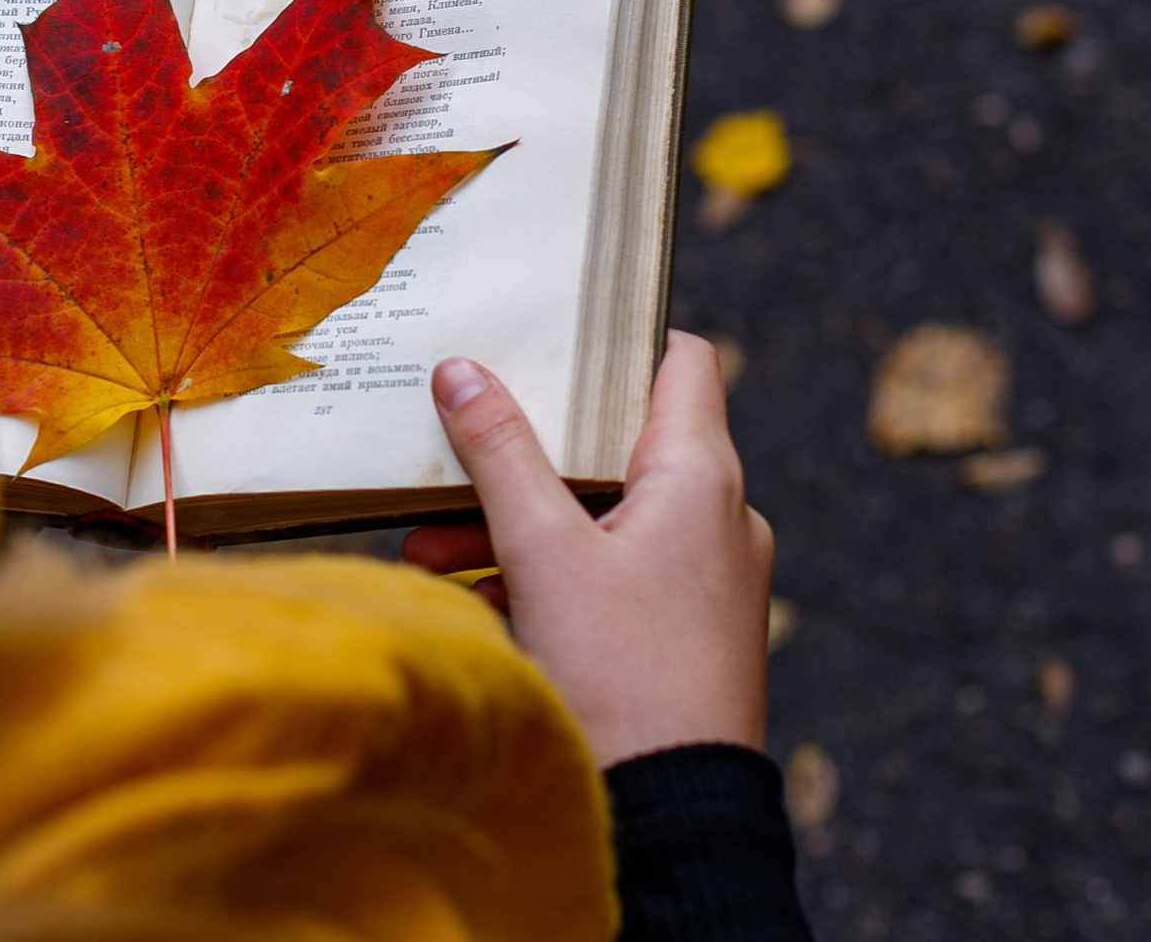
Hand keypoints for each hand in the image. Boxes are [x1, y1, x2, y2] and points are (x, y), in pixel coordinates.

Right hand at [400, 332, 772, 767]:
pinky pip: (612, 575)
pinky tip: (479, 602)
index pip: (678, 360)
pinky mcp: (685, 633)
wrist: (673, 817)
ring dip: (519, 522)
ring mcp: (706, 579)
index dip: (616, 336)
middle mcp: (718, 517)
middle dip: (523, 454)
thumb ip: (498, 452)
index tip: (546, 333)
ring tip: (432, 548)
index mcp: (701, 477)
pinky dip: (547, 574)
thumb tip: (461, 369)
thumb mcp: (542, 551)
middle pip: (617, 443)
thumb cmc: (621, 674)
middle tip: (451, 453)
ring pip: (603, 516)